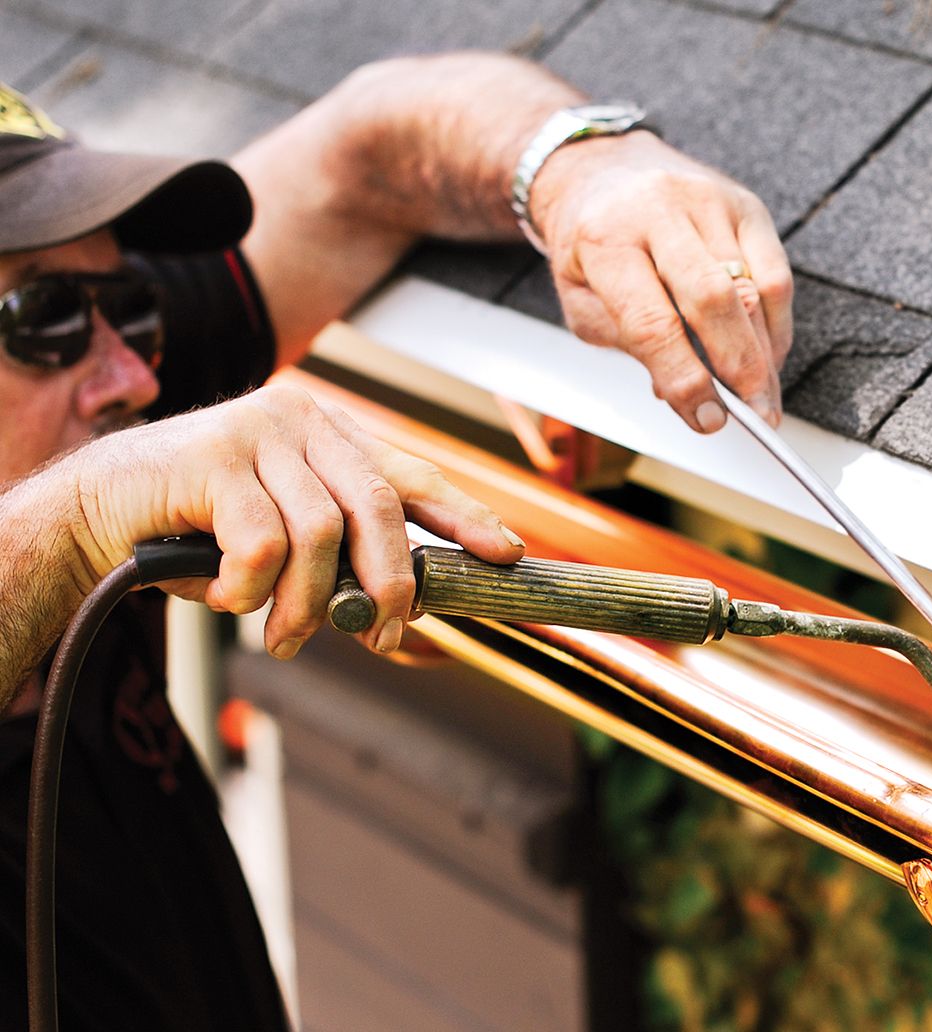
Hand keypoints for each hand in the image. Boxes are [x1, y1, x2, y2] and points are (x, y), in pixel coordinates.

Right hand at [68, 384, 523, 657]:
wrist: (98, 512)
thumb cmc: (201, 531)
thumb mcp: (287, 539)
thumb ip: (343, 557)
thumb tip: (409, 610)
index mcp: (331, 434)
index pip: (413, 473)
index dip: (464, 515)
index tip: (506, 552)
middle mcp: (303, 419)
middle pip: (377, 505)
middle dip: (390, 581)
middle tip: (383, 636)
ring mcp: (257, 432)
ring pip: (320, 532)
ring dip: (305, 603)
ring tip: (283, 636)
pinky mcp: (213, 457)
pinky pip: (262, 542)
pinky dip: (250, 588)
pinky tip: (223, 596)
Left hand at [530, 131, 792, 433]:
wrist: (599, 169)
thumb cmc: (591, 243)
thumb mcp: (584, 301)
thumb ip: (632, 348)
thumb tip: (689, 396)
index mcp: (605, 239)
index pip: (653, 322)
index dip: (686, 379)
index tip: (708, 419)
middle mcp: (659, 210)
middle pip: (715, 299)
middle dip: (742, 368)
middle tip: (758, 415)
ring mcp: (707, 200)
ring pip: (754, 288)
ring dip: (765, 353)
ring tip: (765, 396)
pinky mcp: (744, 204)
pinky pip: (776, 273)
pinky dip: (777, 323)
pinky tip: (768, 352)